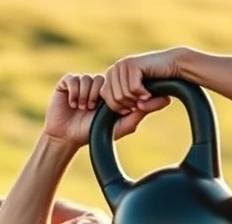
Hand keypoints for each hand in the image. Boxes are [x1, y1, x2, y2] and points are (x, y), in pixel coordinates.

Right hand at [43, 73, 169, 146]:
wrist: (66, 137)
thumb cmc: (91, 133)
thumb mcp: (119, 127)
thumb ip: (139, 114)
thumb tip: (165, 101)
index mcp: (110, 91)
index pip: (118, 82)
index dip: (115, 92)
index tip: (109, 106)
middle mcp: (96, 84)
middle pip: (104, 80)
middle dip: (99, 98)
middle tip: (93, 110)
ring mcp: (82, 82)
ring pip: (89, 80)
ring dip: (86, 97)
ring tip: (82, 108)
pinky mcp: (66, 82)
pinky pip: (74, 80)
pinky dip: (75, 93)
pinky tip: (72, 104)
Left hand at [102, 48, 183, 114]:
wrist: (174, 65)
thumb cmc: (159, 84)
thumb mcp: (141, 99)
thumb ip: (131, 107)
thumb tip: (131, 108)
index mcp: (111, 76)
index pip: (105, 98)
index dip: (120, 108)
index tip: (134, 108)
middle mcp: (114, 69)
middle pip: (112, 99)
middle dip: (129, 106)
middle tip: (142, 103)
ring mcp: (122, 65)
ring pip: (122, 95)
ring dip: (137, 101)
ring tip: (147, 97)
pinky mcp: (133, 64)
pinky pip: (132, 89)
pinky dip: (143, 95)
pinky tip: (150, 93)